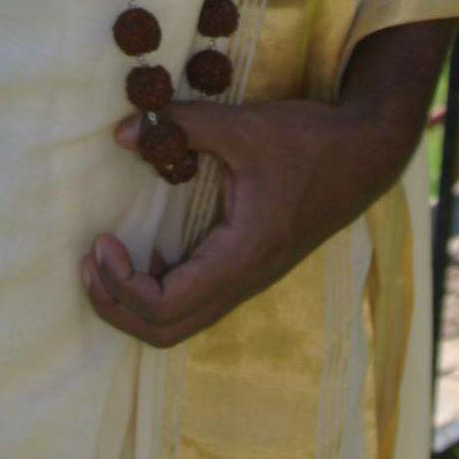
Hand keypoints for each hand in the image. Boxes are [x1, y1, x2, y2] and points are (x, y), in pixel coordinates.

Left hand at [78, 96, 414, 349]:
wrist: (367, 154)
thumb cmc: (311, 141)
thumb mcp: (246, 126)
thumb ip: (184, 126)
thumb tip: (122, 132)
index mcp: (242, 255)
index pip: (165, 307)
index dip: (121, 285)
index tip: (102, 240)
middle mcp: (245, 280)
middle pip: (165, 332)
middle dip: (116, 305)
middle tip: (91, 259)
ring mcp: (248, 279)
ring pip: (180, 323)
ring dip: (134, 302)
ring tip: (106, 260)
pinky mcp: (249, 268)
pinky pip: (195, 302)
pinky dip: (159, 290)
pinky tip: (149, 252)